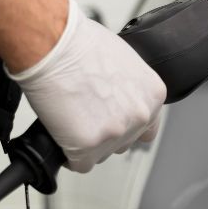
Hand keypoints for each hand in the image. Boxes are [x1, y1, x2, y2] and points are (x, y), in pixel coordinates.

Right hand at [6, 0, 165, 172]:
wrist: (54, 45)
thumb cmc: (81, 44)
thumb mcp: (124, 62)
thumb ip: (130, 88)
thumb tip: (120, 99)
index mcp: (153, 95)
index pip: (146, 128)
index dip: (124, 126)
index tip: (111, 122)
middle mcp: (140, 116)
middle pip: (123, 143)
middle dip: (103, 133)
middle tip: (84, 113)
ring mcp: (115, 133)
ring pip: (101, 154)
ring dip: (87, 143)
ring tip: (72, 116)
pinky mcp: (88, 145)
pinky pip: (79, 164)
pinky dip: (68, 154)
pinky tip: (62, 133)